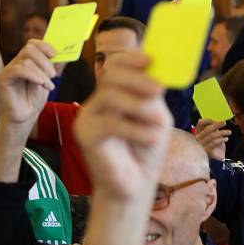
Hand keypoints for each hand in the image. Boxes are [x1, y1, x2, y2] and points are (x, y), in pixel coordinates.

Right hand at [0, 40, 55, 125]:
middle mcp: (16, 63)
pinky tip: (41, 84)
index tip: (55, 54)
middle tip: (53, 74)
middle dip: (45, 60)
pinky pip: (18, 70)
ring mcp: (8, 70)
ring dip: (42, 73)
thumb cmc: (34, 99)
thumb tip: (61, 54)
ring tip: (49, 85)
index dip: (44, 46)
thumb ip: (50, 67)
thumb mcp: (46, 80)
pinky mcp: (2, 78)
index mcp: (26, 61)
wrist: (25, 116)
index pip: (32, 44)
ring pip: (26, 60)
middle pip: (29, 48)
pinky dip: (33, 75)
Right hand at [74, 52, 171, 199]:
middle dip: (137, 80)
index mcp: (115, 94)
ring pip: (110, 96)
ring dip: (140, 107)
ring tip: (159, 122)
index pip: (116, 66)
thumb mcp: (155, 117)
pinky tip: (151, 138)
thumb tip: (155, 71)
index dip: (131, 59)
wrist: (134, 185)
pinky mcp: (84, 134)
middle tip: (159, 90)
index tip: (150, 60)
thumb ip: (151, 96)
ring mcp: (88, 117)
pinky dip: (135, 129)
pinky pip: (109, 123)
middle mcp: (98, 102)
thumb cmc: (146, 150)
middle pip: (111, 76)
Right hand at [195, 119, 230, 159]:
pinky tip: (226, 139)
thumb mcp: (213, 135)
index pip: (200, 123)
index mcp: (198, 133)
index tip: (215, 120)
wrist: (215, 160)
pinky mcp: (206, 151)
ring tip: (229, 132)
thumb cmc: (214, 146)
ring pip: (212, 136)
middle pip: (207, 129)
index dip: (208, 120)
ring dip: (222, 132)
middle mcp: (197, 139)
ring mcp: (201, 146)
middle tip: (224, 123)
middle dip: (217, 125)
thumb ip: (213, 128)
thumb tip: (218, 121)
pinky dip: (221, 139)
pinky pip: (214, 142)